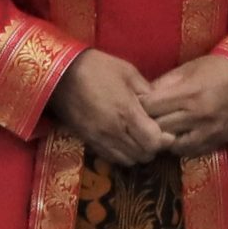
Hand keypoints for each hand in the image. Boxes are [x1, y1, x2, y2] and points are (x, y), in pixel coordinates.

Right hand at [49, 51, 172, 166]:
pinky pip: (111, 158)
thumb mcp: (128, 72)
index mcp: (127, 112)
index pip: (154, 142)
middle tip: (153, 134)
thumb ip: (147, 92)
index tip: (166, 131)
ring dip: (138, 153)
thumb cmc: (98, 68)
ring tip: (138, 138)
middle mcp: (114, 131)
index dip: (164, 140)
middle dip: (153, 147)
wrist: (61, 74)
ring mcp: (100, 139)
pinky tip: (123, 140)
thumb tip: (160, 106)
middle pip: (143, 155)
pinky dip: (122, 154)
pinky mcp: (88, 142)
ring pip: (128, 160)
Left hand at [142, 56, 227, 156]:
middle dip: (146, 122)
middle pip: (157, 127)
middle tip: (142, 118)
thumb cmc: (220, 69)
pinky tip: (178, 135)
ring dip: (162, 137)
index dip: (138, 105)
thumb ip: (164, 83)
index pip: (150, 107)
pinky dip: (178, 145)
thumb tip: (140, 96)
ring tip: (160, 128)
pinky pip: (187, 152)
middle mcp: (198, 116)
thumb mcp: (189, 69)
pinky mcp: (216, 143)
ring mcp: (208, 132)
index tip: (135, 103)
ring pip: (170, 144)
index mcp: (189, 93)